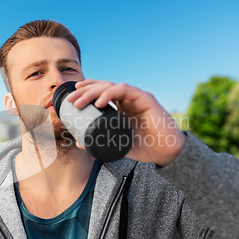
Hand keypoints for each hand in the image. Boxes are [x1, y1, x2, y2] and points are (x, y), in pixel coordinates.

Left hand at [66, 79, 186, 165]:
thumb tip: (78, 143)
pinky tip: (99, 102)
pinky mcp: (145, 98)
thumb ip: (99, 143)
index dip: (86, 91)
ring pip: (110, 86)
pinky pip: (125, 90)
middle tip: (71, 100)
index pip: (101, 92)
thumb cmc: (144, 147)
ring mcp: (136, 97)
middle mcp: (128, 98)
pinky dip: (110, 94)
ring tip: (79, 101)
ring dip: (93, 92)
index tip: (71, 98)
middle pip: (102, 87)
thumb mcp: (116, 145)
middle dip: (84, 91)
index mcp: (121, 106)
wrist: (167, 152)